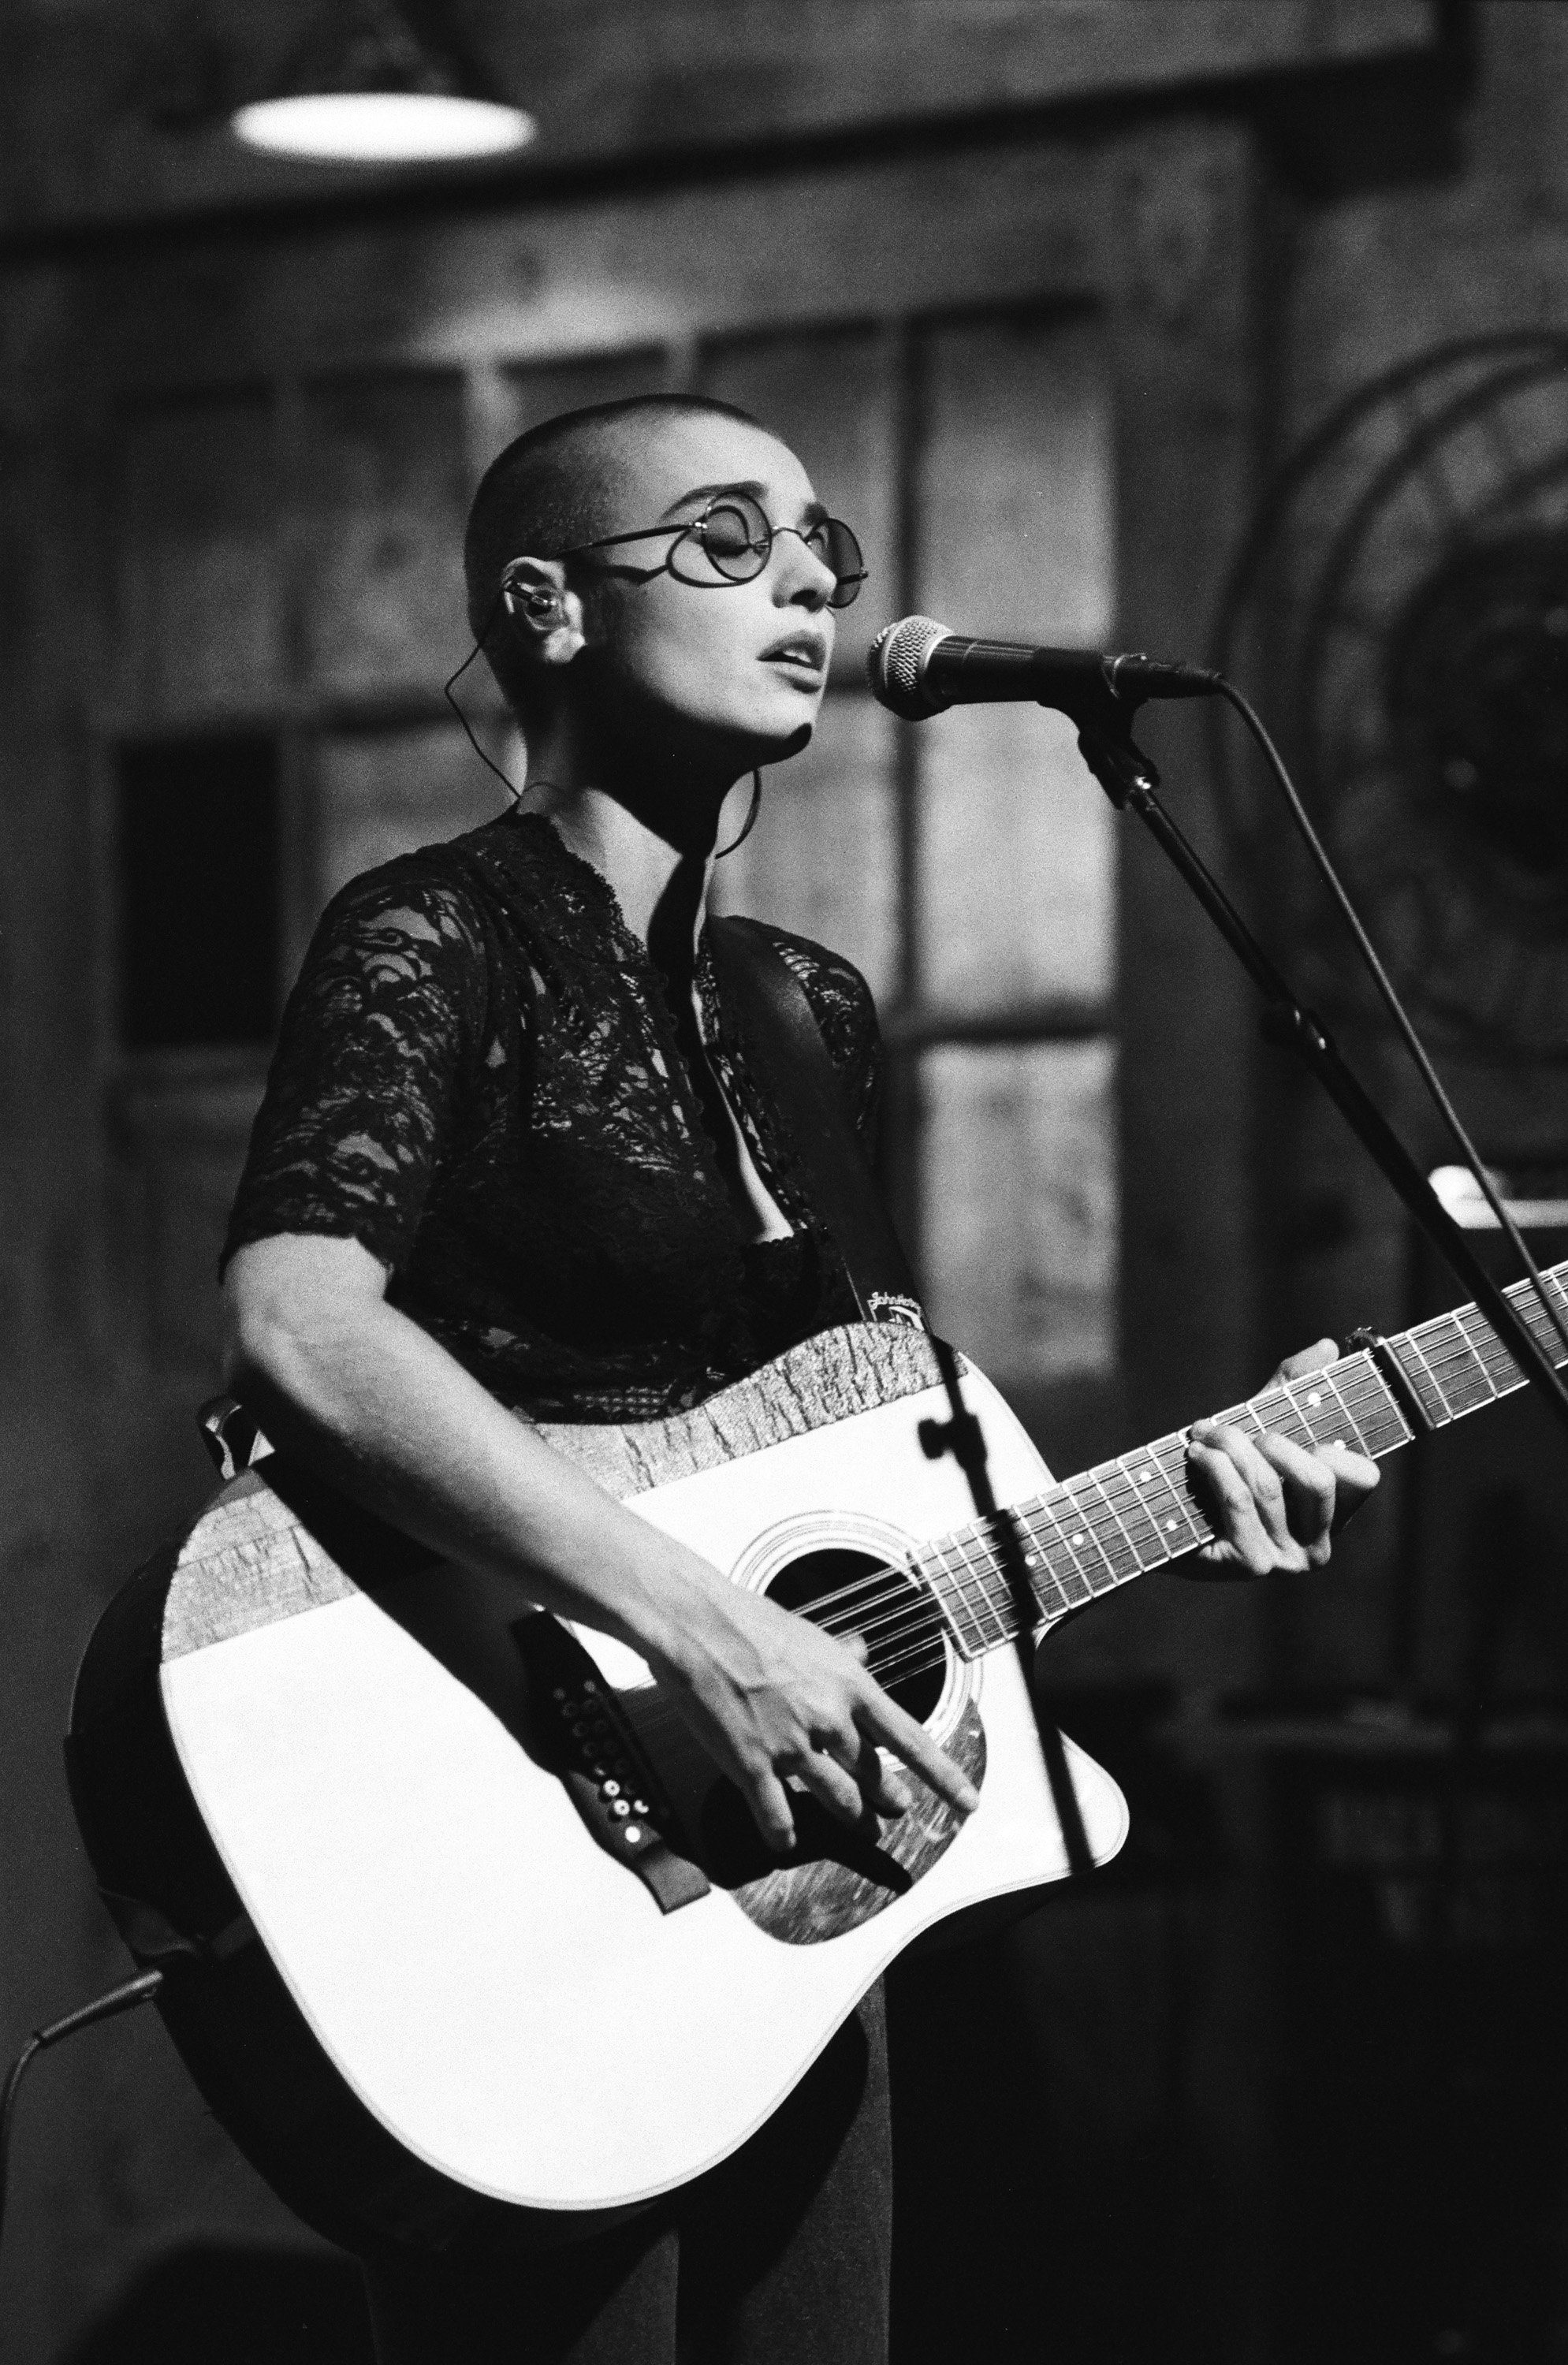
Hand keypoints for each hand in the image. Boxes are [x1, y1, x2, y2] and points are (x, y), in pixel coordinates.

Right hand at [646, 1571, 979, 1855]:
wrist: (700, 1626)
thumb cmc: (751, 1622)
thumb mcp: (812, 1634)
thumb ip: (842, 1656)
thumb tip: (861, 1652)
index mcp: (849, 1686)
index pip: (911, 1741)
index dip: (944, 1777)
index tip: (967, 1803)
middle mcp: (829, 1720)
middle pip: (872, 1775)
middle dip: (887, 1798)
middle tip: (895, 1809)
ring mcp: (791, 1747)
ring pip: (835, 1799)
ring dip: (851, 1818)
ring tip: (860, 1827)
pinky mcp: (751, 1765)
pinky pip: (776, 1815)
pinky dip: (782, 1834)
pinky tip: (783, 1842)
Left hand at [1184, 1338, 1378, 1578]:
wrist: (1154, 1520)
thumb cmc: (1216, 1472)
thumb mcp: (1258, 1425)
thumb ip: (1292, 1388)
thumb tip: (1328, 1346)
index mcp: (1332, 1518)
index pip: (1364, 1477)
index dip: (1331, 1446)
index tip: (1286, 1433)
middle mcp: (1316, 1549)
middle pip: (1318, 1480)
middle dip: (1270, 1441)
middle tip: (1230, 1431)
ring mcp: (1285, 1563)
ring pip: (1269, 1485)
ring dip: (1228, 1445)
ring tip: (1203, 1434)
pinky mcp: (1249, 1566)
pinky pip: (1238, 1500)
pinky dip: (1213, 1466)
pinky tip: (1194, 1455)